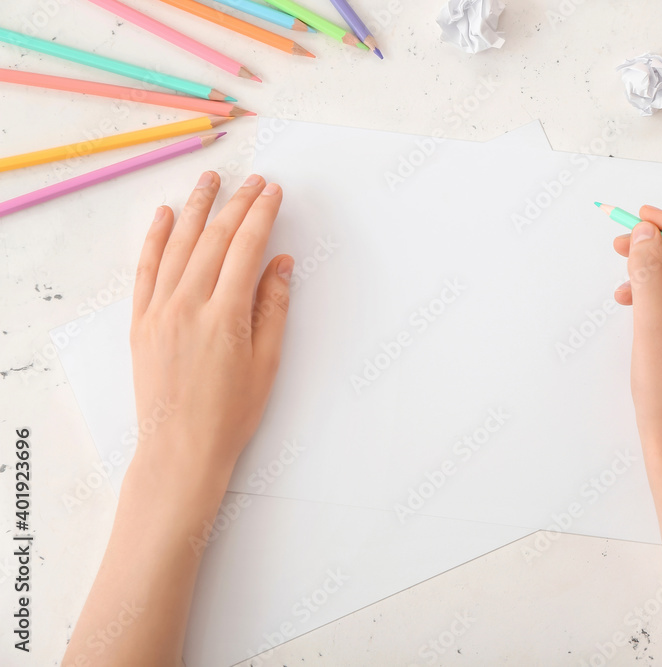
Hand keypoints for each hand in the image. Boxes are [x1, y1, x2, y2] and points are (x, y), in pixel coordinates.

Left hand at [129, 171, 292, 486]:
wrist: (180, 449)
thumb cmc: (229, 414)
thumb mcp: (267, 362)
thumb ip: (273, 307)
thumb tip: (280, 264)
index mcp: (225, 315)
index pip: (245, 248)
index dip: (262, 215)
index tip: (273, 192)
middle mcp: (188, 305)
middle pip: (214, 238)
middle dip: (236, 204)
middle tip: (253, 181)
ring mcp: (159, 311)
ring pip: (178, 245)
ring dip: (196, 207)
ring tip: (209, 180)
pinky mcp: (140, 321)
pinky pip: (145, 269)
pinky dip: (154, 238)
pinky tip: (164, 216)